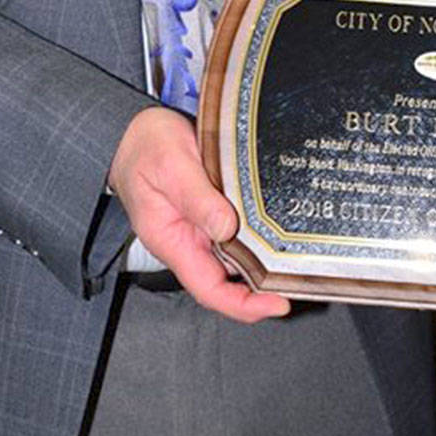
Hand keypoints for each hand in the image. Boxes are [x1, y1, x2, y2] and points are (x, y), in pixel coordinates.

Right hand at [108, 107, 290, 322]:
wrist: (135, 131)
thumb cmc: (145, 147)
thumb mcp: (172, 166)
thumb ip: (198, 198)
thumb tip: (226, 228)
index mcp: (172, 242)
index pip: (209, 290)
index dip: (243, 305)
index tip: (277, 304)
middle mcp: (188, 243)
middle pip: (229, 281)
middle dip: (264, 287)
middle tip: (300, 279)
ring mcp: (201, 230)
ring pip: (237, 257)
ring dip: (265, 261)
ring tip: (298, 258)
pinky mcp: (213, 214)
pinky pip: (238, 233)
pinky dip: (260, 235)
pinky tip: (282, 229)